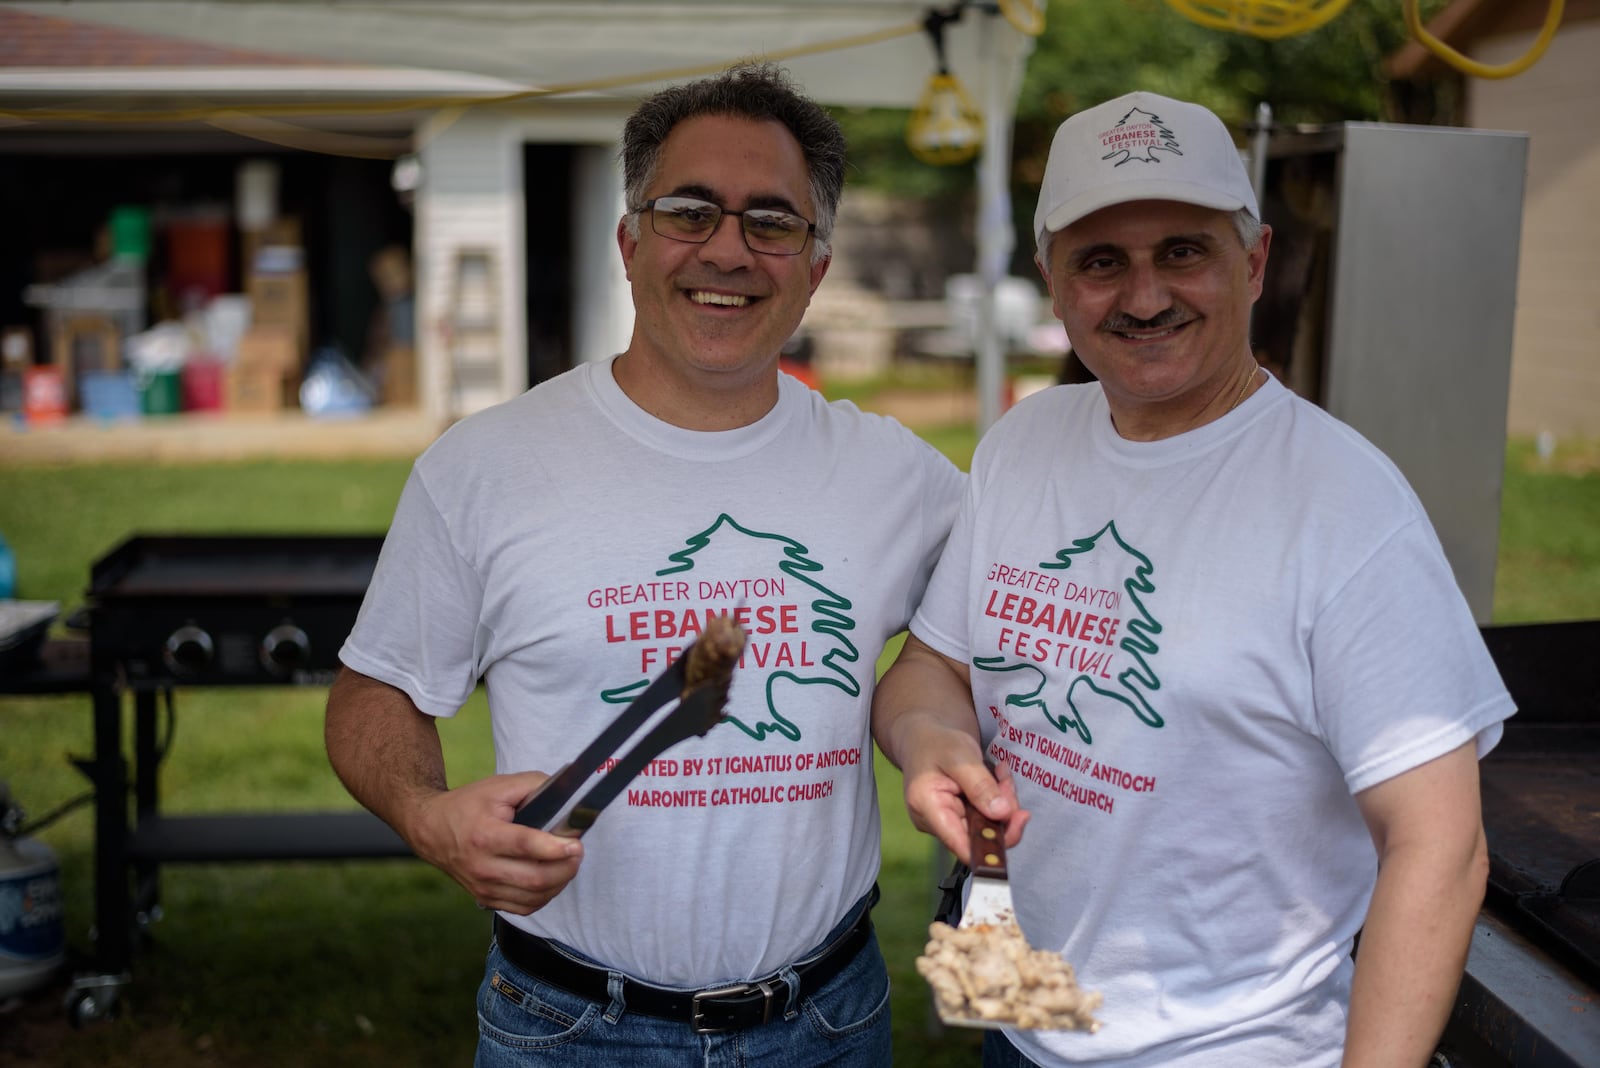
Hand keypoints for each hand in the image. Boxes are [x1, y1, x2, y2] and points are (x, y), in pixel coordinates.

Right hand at [407, 771, 583, 914]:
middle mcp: (483, 866)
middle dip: (566, 868)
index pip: (526, 846)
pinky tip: (551, 879)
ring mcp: (483, 887)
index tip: (576, 844)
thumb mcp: (498, 786)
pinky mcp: (486, 899)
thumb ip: (534, 785)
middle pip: (535, 879)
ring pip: (533, 897)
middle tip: (577, 852)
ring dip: (560, 883)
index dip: (555, 848)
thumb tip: (567, 795)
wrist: (431, 829)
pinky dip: (545, 896)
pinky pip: (524, 908)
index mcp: (485, 836)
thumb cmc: (467, 806)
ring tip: (568, 864)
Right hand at [900, 723, 1029, 864]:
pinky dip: (997, 799)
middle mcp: (935, 823)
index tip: (1019, 819)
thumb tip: (1003, 814)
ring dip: (1002, 801)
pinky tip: (996, 778)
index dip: (993, 845)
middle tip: (1007, 781)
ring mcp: (947, 822)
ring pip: (987, 825)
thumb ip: (980, 785)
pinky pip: (986, 817)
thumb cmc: (935, 744)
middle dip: (1003, 810)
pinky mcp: (958, 818)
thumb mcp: (959, 757)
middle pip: (980, 835)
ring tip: (1001, 774)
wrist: (924, 740)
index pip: (962, 846)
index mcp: (927, 808)